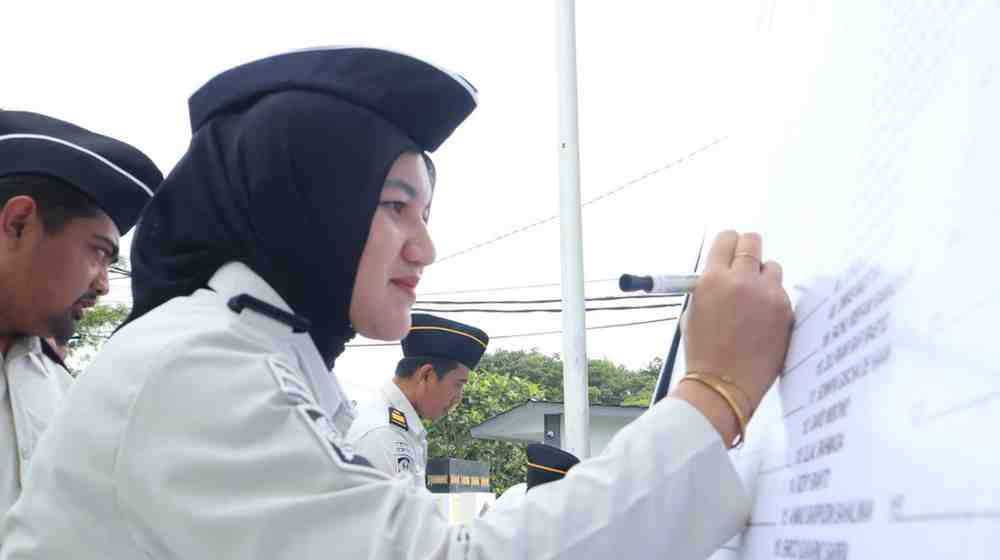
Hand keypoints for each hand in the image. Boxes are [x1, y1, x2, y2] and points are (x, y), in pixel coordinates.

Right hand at [672, 231, 791, 442]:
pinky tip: (762, 321)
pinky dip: (772, 300)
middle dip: (748, 248)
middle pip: (752, 242)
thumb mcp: (693, 312)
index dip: (729, 242)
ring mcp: (767, 295)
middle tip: (746, 262)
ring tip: (754, 300)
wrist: (724, 386)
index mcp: (712, 279)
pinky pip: (781, 293)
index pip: (726, 239)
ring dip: (762, 277)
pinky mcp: (785, 311)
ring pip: (771, 267)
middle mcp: (741, 281)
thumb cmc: (704, 352)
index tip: (730, 248)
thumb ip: (709, 285)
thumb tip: (723, 269)